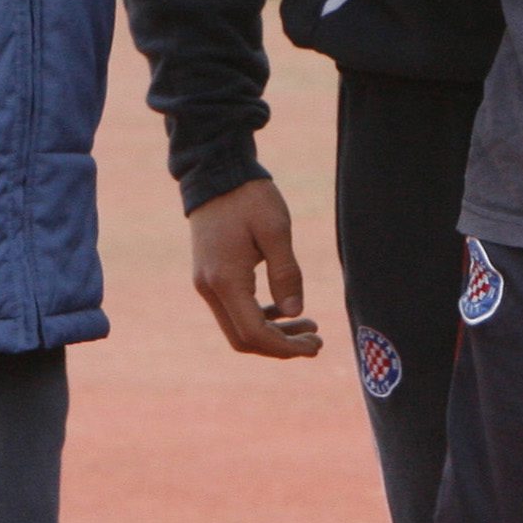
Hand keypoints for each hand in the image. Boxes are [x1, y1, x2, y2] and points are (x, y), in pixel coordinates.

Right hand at [186, 178, 319, 359]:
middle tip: (316, 342)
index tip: (315, 345)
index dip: (285, 347)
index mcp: (225, 280)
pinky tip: (284, 310)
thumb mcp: (275, 230)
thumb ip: (286, 273)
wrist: (215, 175)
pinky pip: (233, 310)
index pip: (254, 333)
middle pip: (243, 339)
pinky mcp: (209, 277)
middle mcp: (210, 288)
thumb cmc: (248, 198)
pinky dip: (259, 317)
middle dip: (280, 346)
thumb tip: (296, 313)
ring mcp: (206, 284)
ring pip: (237, 327)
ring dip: (272, 334)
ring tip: (308, 326)